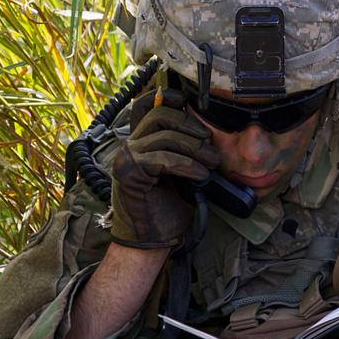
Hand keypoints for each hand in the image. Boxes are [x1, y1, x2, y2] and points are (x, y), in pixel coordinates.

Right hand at [110, 88, 218, 248]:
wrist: (152, 241)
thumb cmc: (168, 209)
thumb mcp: (180, 174)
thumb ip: (183, 150)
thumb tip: (208, 131)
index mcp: (141, 143)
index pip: (146, 106)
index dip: (167, 97)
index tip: (189, 100)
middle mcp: (130, 146)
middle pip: (159, 115)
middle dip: (190, 125)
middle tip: (210, 145)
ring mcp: (127, 159)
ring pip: (164, 136)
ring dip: (195, 148)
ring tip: (212, 163)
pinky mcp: (130, 174)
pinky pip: (163, 159)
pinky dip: (187, 165)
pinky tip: (201, 175)